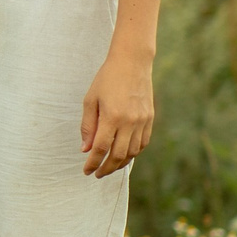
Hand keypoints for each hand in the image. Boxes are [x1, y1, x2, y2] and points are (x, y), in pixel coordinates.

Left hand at [80, 52, 154, 176]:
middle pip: (118, 155)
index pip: (101, 149)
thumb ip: (88, 126)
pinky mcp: (150, 118)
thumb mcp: (90, 100)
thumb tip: (86, 150)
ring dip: (120, 163)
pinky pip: (143, 143)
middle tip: (97, 173)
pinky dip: (133, 153)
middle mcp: (130, 122)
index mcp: (112, 117)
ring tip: (109, 166)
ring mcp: (142, 121)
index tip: (86, 171)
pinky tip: (124, 155)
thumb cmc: (106, 79)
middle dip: (106, 168)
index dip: (93, 163)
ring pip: (133, 152)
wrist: (132, 63)